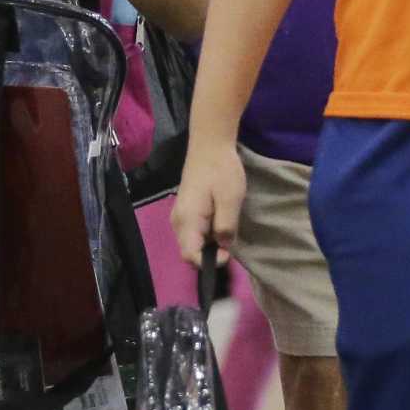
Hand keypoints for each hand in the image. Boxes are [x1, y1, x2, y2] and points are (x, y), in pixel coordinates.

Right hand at [171, 140, 246, 266]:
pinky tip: (220, 221)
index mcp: (187, 220)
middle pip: (190, 252)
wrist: (210, 147)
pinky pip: (194, 234)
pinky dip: (207, 235)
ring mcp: (180, 217)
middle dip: (210, 254)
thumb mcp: (230, 199)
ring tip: (227, 229)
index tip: (228, 252)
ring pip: (192, 244)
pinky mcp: (186, 212)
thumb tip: (223, 246)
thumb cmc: (221, 171)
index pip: (190, 255)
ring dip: (210, 244)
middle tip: (230, 239)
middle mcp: (178, 222)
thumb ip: (226, 226)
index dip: (209, 262)